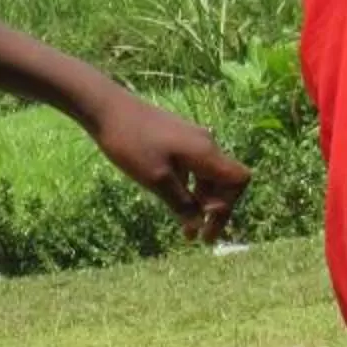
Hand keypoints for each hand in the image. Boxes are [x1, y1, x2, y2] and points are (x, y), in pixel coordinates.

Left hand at [92, 93, 249, 243]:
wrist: (107, 109)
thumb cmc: (132, 144)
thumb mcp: (157, 180)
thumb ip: (181, 204)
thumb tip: (198, 224)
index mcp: (206, 153)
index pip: (239, 179)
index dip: (229, 204)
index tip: (206, 220)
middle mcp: (205, 144)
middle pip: (225, 181)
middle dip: (214, 210)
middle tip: (199, 237)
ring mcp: (191, 140)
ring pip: (207, 176)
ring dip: (200, 202)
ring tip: (184, 227)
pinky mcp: (177, 139)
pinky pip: (193, 168)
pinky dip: (188, 188)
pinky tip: (172, 201)